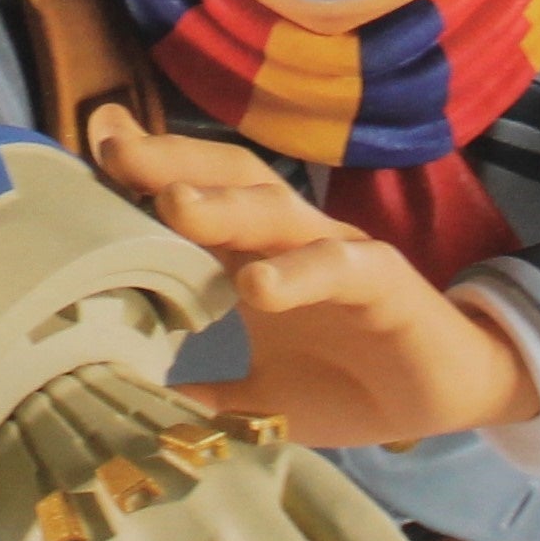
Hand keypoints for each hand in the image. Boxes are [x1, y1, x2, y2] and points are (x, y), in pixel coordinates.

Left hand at [87, 106, 539, 449]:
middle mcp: (289, 240)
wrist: (444, 397)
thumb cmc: (347, 382)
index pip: (195, 192)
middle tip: (116, 153)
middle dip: (171, 162)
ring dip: (225, 205)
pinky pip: (341, 265)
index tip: (94, 139)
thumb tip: (134, 400)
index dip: (147, 168)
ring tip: (174, 206)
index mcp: (253, 256)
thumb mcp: (258, 397)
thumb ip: (203, 392)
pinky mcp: (385, 281)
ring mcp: (337, 253)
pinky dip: (300, 272)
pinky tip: (262, 286)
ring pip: (278, 210)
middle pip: (228, 179)